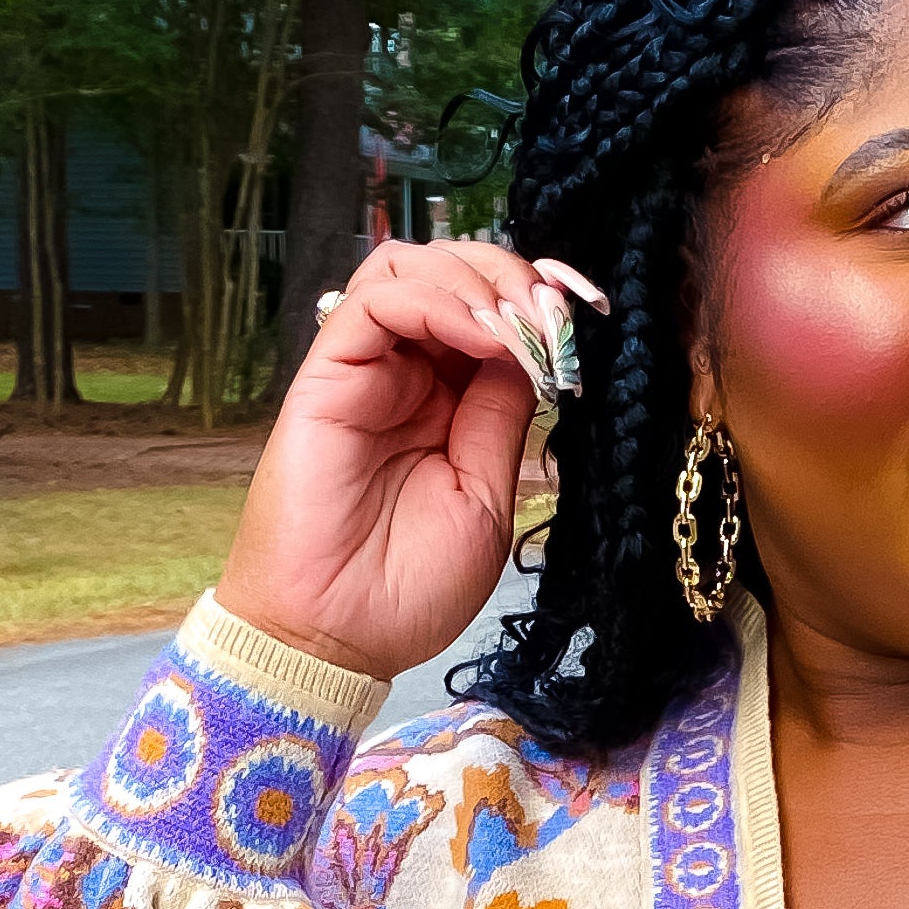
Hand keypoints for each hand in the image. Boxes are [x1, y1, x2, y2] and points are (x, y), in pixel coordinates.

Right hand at [213, 240, 604, 684]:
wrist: (338, 639)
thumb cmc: (407, 588)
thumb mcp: (485, 496)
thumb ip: (501, 417)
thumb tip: (529, 347)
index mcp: (447, 402)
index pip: (488, 312)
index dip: (535, 298)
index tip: (582, 310)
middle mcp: (405, 375)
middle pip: (451, 273)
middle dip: (511, 276)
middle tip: (552, 310)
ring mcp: (365, 372)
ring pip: (409, 269)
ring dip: (474, 278)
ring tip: (516, 321)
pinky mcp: (326, 376)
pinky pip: (375, 303)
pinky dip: (435, 301)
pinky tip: (478, 332)